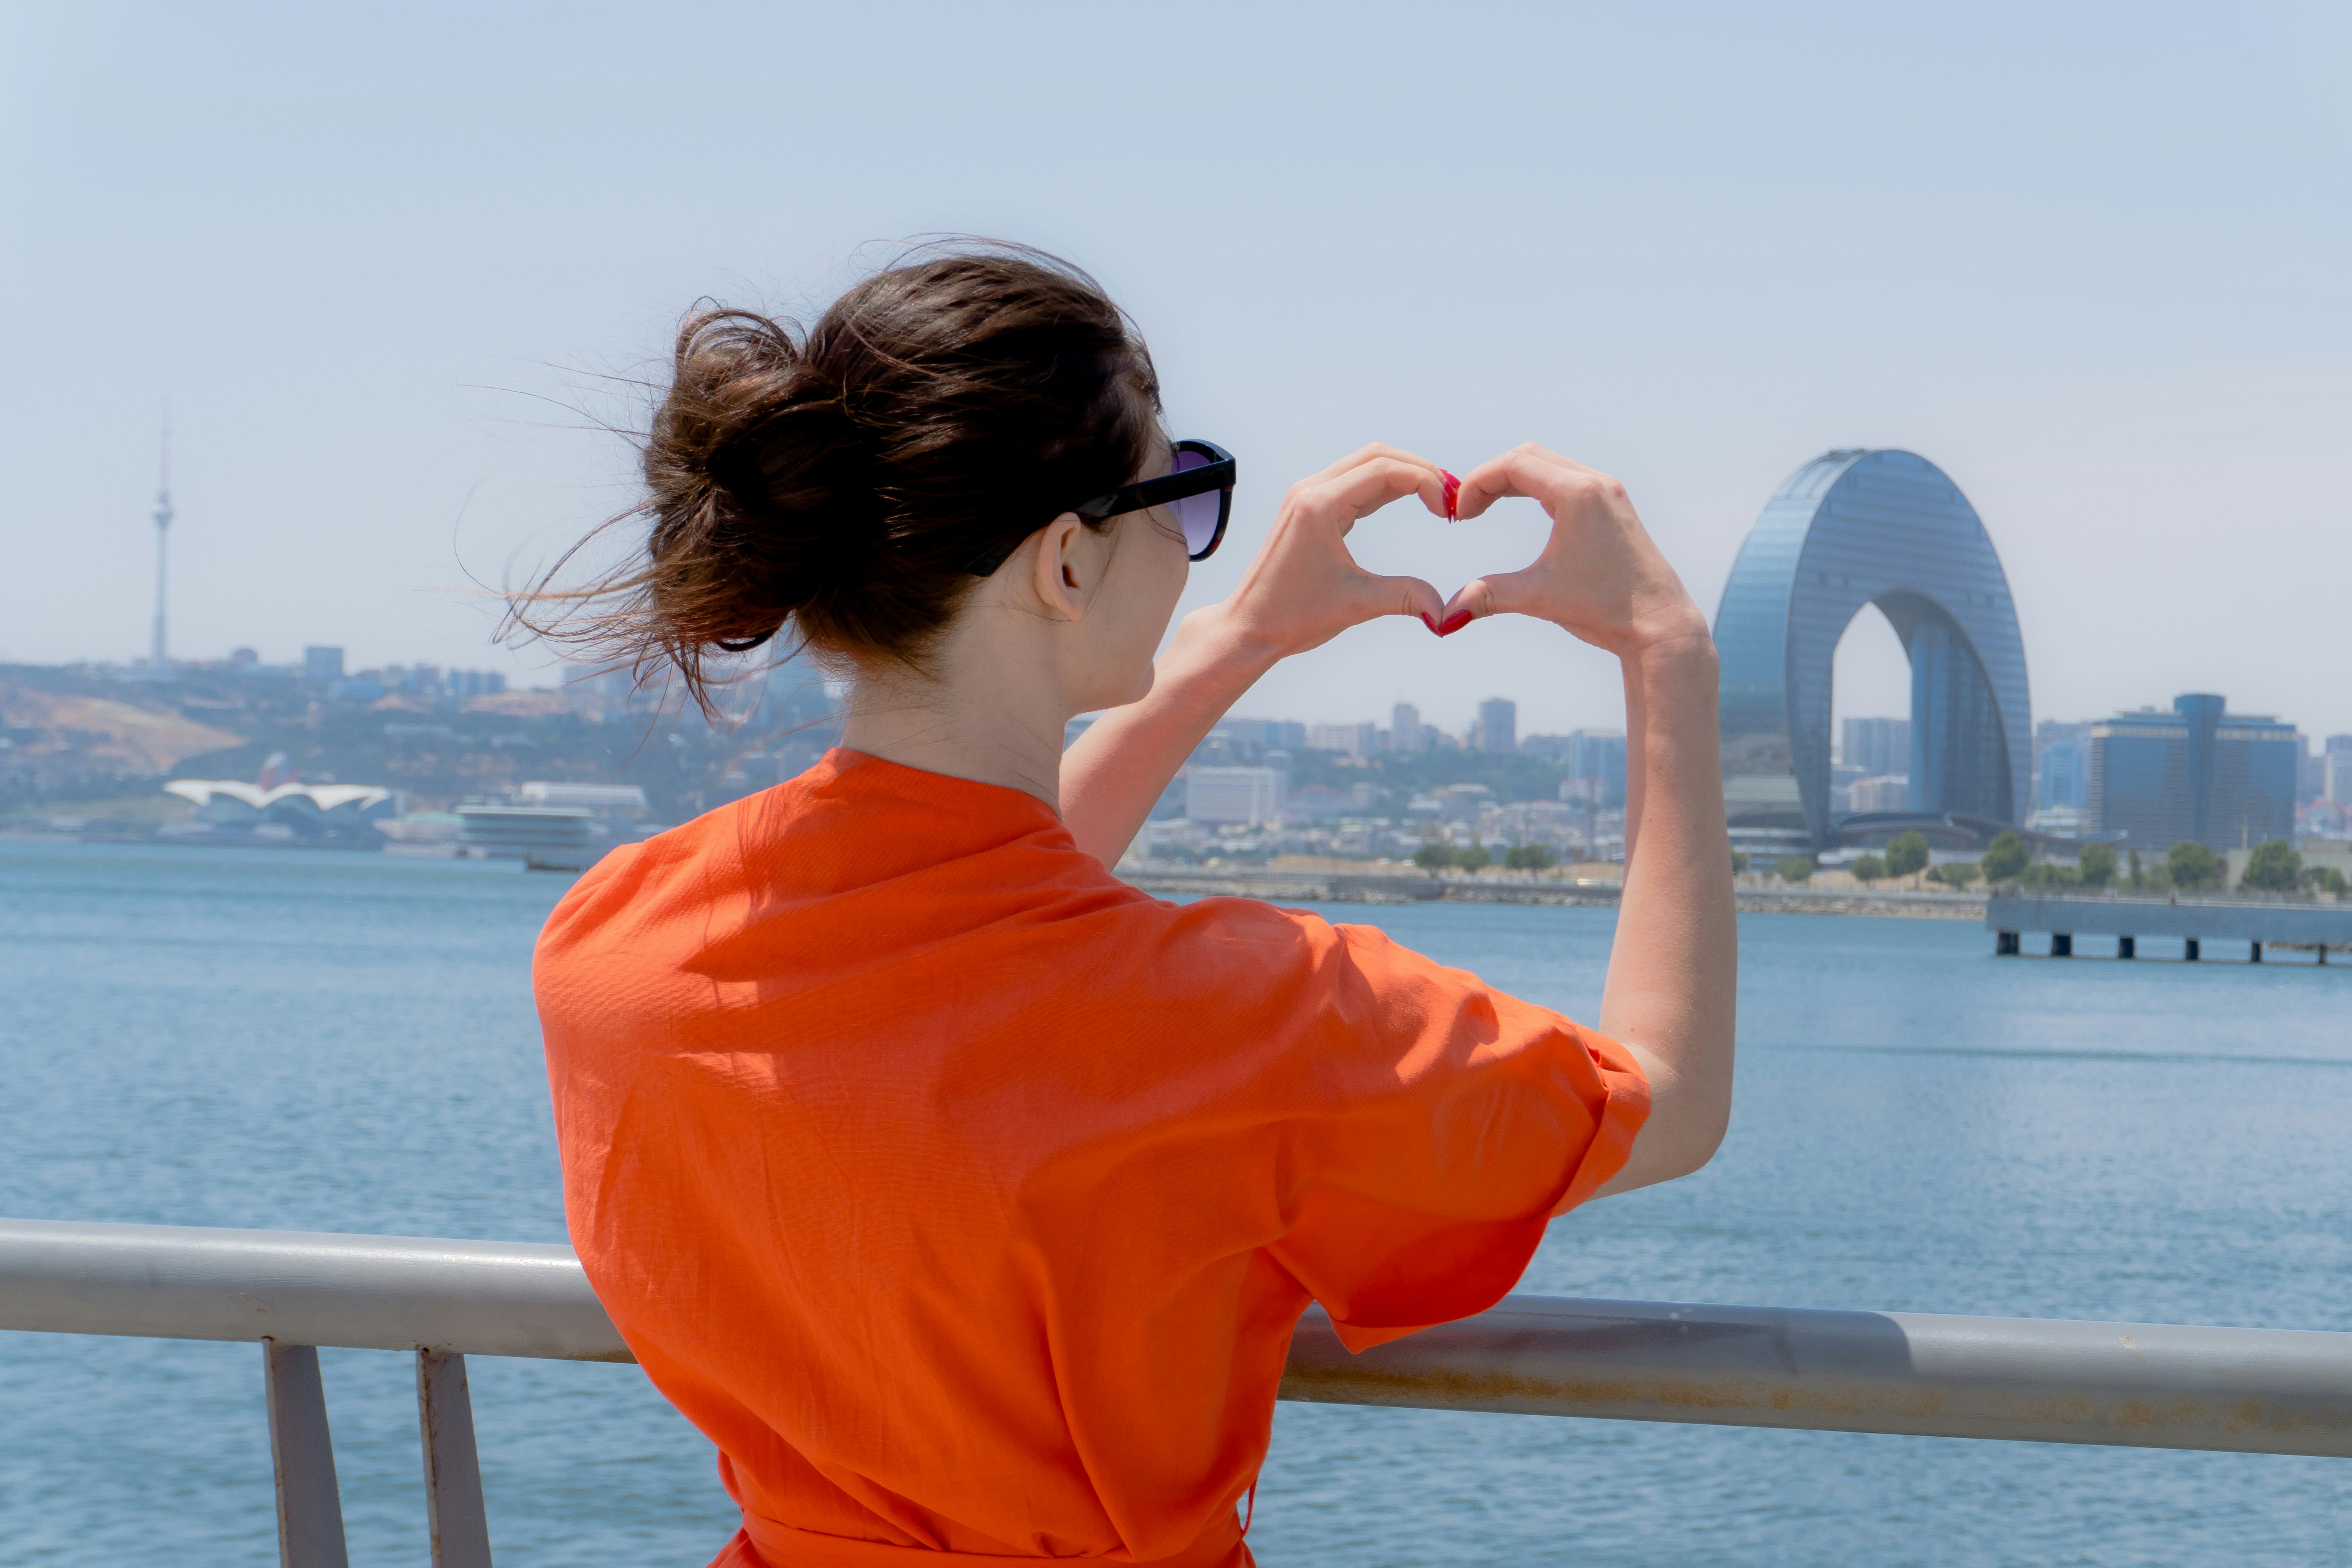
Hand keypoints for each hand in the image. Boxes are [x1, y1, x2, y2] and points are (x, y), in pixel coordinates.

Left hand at [1215, 444, 1450, 659]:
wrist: (1248, 627)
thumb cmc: (1291, 616)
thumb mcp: (1356, 605)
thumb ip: (1405, 597)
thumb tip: (1446, 613)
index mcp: (1319, 505)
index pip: (1384, 470)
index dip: (1425, 482)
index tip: (1447, 510)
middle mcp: (1310, 491)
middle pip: (1377, 454)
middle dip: (1419, 470)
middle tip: (1451, 497)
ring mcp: (1307, 497)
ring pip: (1365, 464)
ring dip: (1403, 474)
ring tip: (1436, 498)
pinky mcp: (1309, 509)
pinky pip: (1353, 482)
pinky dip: (1384, 485)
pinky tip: (1408, 501)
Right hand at [1439, 444, 1708, 653]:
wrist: (1660, 624)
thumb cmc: (1606, 608)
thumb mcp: (1539, 598)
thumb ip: (1488, 596)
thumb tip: (1443, 617)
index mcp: (1578, 494)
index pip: (1513, 465)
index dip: (1475, 484)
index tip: (1457, 514)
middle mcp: (1596, 483)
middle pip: (1528, 455)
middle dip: (1490, 477)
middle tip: (1467, 510)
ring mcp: (1608, 492)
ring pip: (1548, 463)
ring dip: (1513, 479)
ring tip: (1485, 507)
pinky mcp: (1613, 505)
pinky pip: (1566, 477)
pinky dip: (1536, 485)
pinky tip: (1523, 508)